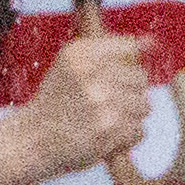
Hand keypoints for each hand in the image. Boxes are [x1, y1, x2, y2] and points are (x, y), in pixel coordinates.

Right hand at [12, 22, 164, 178]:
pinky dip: (126, 137)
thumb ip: (109, 51)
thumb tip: (153, 44)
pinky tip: (105, 135)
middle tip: (107, 103)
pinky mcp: (109, 130)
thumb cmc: (57, 102)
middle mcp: (91, 73)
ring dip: (129, 116)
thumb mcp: (71, 64)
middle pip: (141, 78)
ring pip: (144, 104)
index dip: (132, 64)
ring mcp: (102, 102)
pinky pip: (140, 130)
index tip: (125, 75)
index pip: (131, 47)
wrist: (32, 139)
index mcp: (82, 53)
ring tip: (105, 119)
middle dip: (129, 92)